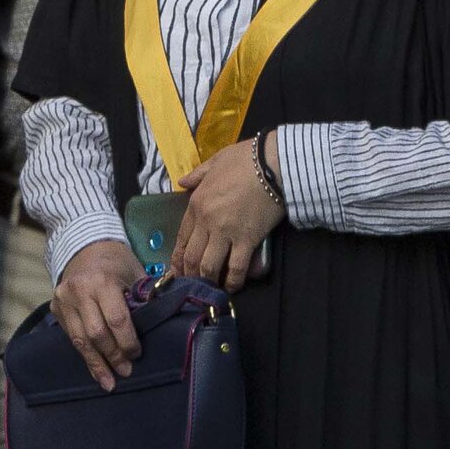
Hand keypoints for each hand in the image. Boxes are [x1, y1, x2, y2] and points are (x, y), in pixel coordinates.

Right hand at [49, 238, 145, 388]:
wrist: (85, 246)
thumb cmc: (117, 263)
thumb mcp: (135, 274)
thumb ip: (142, 299)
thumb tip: (156, 328)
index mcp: (101, 281)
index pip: (116, 319)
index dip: (128, 341)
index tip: (138, 354)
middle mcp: (78, 291)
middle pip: (96, 333)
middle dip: (113, 356)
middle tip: (127, 372)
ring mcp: (62, 300)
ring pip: (79, 339)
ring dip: (96, 363)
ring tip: (108, 382)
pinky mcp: (55, 308)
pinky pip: (71, 336)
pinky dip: (84, 355)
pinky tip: (95, 370)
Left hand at [173, 135, 284, 289]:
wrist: (273, 164)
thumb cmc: (246, 159)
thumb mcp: (215, 162)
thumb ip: (197, 175)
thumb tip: (183, 182)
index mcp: (196, 204)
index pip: (181, 237)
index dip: (178, 257)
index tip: (176, 270)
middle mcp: (207, 221)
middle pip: (192, 255)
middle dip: (189, 273)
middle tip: (190, 285)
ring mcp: (226, 232)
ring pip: (209, 265)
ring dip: (206, 280)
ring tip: (209, 289)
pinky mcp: (248, 240)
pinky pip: (236, 267)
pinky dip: (232, 280)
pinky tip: (232, 287)